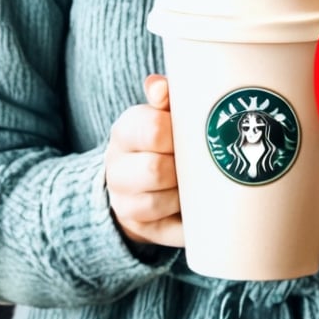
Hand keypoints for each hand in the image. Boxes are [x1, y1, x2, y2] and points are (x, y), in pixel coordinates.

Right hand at [104, 74, 183, 247]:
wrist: (137, 178)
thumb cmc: (161, 136)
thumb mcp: (159, 111)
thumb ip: (163, 94)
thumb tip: (160, 86)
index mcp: (125, 132)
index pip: (153, 130)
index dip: (177, 133)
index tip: (192, 132)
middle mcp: (117, 169)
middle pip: (156, 171)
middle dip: (182, 167)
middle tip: (199, 160)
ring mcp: (125, 203)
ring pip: (159, 203)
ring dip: (185, 194)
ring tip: (197, 182)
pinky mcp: (143, 230)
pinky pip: (171, 232)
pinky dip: (190, 222)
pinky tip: (201, 211)